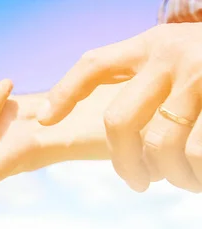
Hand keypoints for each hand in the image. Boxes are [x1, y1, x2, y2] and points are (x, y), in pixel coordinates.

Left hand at [37, 23, 201, 192]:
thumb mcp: (181, 61)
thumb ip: (148, 81)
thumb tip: (114, 134)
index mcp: (152, 45)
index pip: (94, 64)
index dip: (65, 92)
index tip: (43, 121)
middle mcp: (171, 55)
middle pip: (117, 121)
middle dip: (122, 162)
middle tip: (136, 182)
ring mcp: (200, 76)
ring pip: (160, 146)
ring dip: (168, 176)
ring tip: (180, 181)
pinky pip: (197, 152)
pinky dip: (195, 177)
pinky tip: (198, 180)